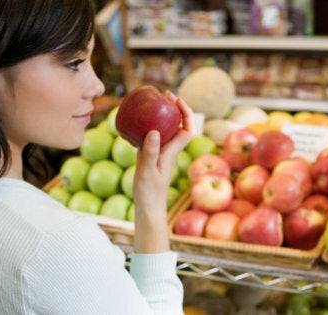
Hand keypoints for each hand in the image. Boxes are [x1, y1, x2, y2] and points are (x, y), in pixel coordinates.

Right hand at [132, 93, 195, 252]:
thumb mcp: (147, 171)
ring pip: (167, 130)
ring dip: (164, 116)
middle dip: (175, 109)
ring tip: (155, 103)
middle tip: (165, 96)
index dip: (186, 112)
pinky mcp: (151, 157)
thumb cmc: (149, 192)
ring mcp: (161, 153)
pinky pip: (154, 137)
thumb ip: (150, 152)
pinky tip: (140, 122)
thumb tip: (155, 131)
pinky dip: (151, 126)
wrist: (148, 208)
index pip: (187, 128)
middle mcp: (169, 150)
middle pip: (179, 125)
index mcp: (172, 152)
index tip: (176, 100)